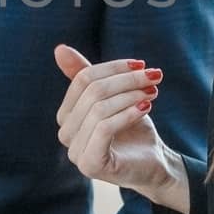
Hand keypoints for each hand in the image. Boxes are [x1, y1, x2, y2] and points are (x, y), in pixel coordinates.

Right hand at [54, 44, 188, 212]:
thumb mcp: (114, 97)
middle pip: (91, 92)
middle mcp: (65, 133)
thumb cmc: (133, 130)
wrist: (154, 164)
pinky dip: (127, 113)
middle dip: (126, 80)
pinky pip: (104, 128)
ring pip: (98, 109)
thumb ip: (88, 76)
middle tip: (154, 77)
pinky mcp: (89, 164)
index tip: (142, 64)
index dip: (113, 68)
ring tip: (152, 93)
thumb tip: (59, 49)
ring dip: (130, 95)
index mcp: (66, 115)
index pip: (82, 79)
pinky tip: (146, 107)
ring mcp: (74, 151)